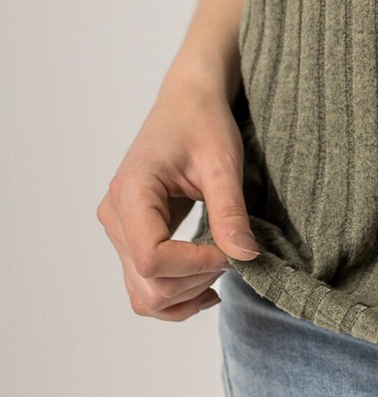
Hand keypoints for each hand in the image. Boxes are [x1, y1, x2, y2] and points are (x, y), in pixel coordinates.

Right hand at [96, 73, 260, 322]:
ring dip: (186, 294)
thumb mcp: (222, 161)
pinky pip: (146, 285)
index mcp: (130, 193)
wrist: (188, 101)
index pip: (152, 258)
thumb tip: (244, 257)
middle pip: (148, 284)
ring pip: (144, 295)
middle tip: (233, 255)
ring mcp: (119, 230)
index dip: (197, 265)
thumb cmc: (203, 121)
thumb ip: (230, 210)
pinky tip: (208, 283)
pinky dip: (176, 294)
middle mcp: (115, 217)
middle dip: (196, 281)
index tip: (232, 249)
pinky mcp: (132, 237)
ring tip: (222, 266)